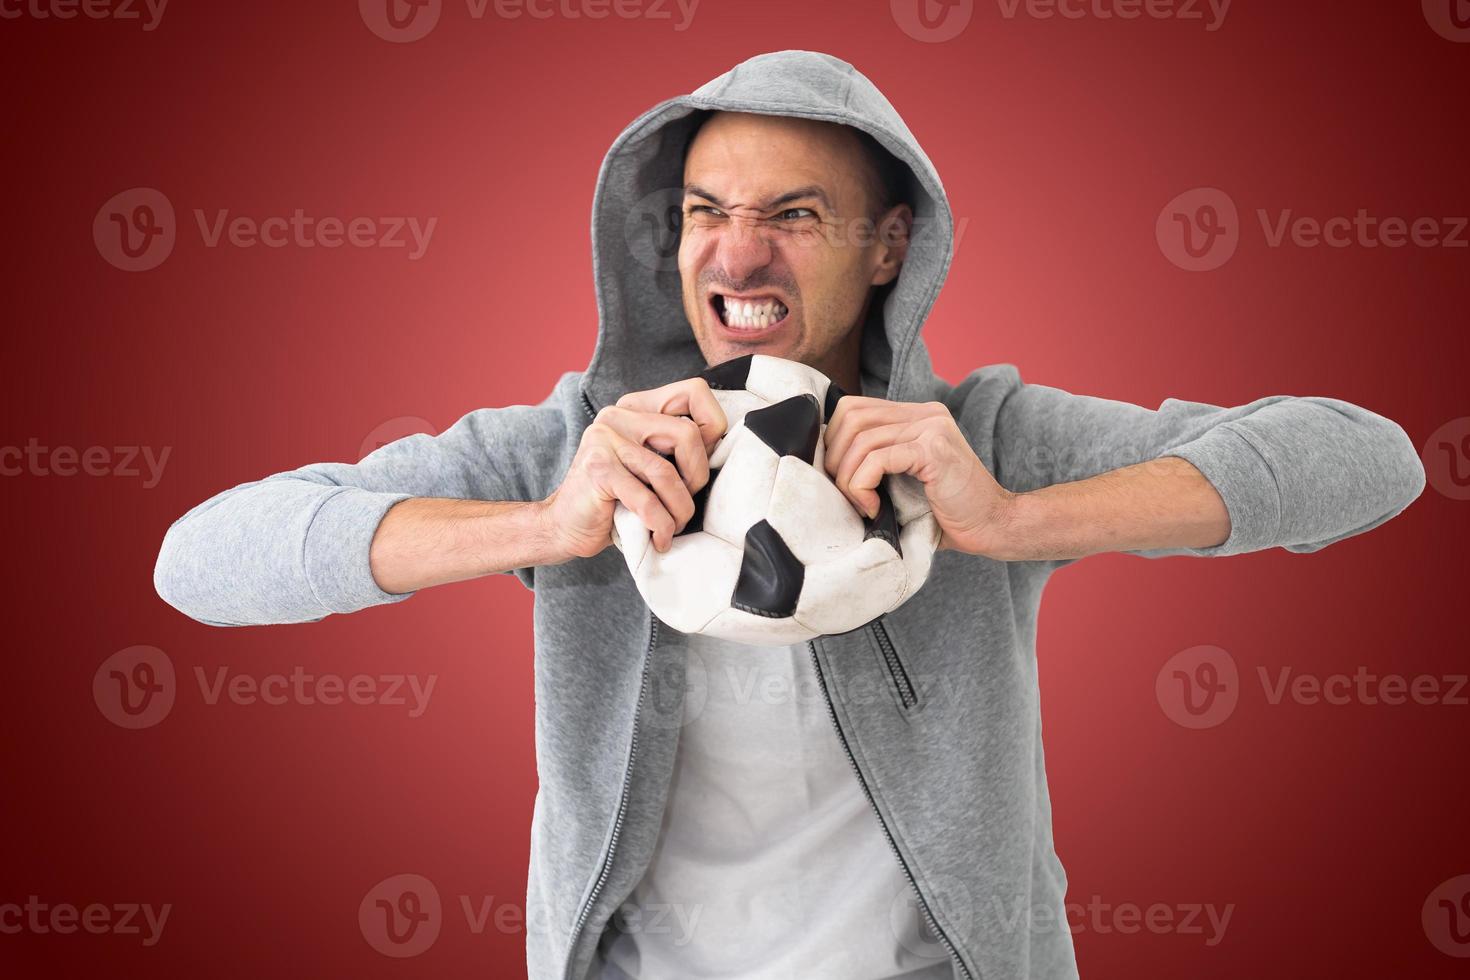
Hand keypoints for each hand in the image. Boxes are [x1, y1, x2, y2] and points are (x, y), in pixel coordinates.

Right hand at [540, 378, 727, 558]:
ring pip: (668, 472)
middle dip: (697, 477)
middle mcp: (619, 414)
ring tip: (672, 527)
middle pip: (688, 433)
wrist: (565, 526)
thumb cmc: (617, 500)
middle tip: (684, 504)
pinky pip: (647, 500)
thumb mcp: (653, 467)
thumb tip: (724, 448)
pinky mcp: (598, 468)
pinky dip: (661, 525)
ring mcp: (605, 438)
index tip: (702, 464)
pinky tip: (659, 538)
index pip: (695, 392)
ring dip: (679, 510)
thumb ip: (680, 450)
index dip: (713, 427)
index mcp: (637, 407)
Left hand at [822, 397, 1017, 555]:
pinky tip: (874, 509)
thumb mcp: (905, 479)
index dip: (834, 441)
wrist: (994, 527)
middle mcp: (925, 414)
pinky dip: (863, 486)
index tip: (836, 477)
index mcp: (917, 415)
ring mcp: (932, 428)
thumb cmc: (947, 512)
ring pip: (861, 439)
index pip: (854, 408)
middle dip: (836, 459)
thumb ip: (878, 461)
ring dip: (848, 479)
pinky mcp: (934, 450)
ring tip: (861, 506)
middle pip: (852, 417)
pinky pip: (877, 459)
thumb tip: (826, 463)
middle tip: (844, 495)